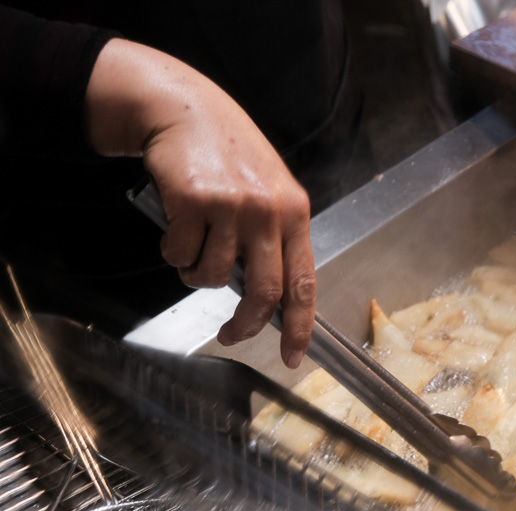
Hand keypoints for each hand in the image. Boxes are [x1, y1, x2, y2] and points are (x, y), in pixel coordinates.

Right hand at [84, 39, 314, 368]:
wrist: (186, 109)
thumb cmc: (228, 155)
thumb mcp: (268, 191)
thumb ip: (273, 239)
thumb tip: (270, 301)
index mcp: (295, 213)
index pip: (303, 283)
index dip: (300, 326)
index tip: (294, 356)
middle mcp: (269, 211)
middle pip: (262, 293)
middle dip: (244, 324)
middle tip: (231, 335)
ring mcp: (232, 206)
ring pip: (211, 276)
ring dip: (195, 275)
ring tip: (193, 247)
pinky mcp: (193, 200)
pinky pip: (179, 254)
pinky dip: (172, 251)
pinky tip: (175, 224)